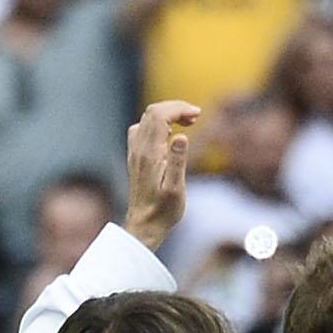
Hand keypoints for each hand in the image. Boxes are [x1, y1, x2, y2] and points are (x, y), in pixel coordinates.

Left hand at [124, 100, 199, 250]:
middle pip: (153, 112)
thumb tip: (182, 136)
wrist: (144, 224)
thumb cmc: (163, 211)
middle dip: (175, 108)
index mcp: (150, 154)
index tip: (197, 114)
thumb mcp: (176, 189)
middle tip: (195, 117)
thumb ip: (177, 161)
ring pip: (148, 118)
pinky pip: (144, 127)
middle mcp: (139, 148)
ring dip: (168, 114)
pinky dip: (159, 123)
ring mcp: (135, 150)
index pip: (160, 115)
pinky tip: (170, 133)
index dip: (179, 108)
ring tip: (187, 123)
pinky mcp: (135, 155)